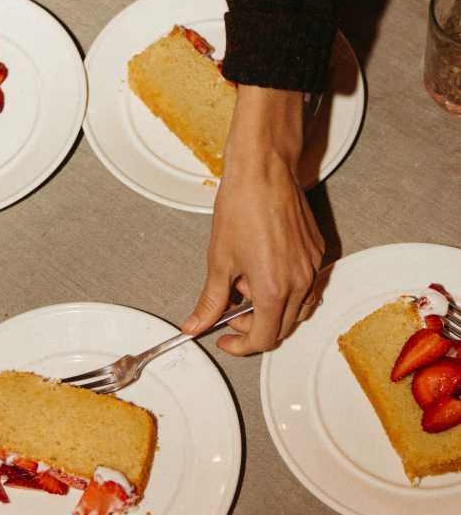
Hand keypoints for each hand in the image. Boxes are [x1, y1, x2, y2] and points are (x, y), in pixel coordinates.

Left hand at [183, 85, 323, 354]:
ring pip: (298, 310)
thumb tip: (195, 325)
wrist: (263, 168)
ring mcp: (313, 267)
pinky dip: (286, 291)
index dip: (240, 346)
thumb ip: (210, 299)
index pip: (263, 339)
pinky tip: (262, 271)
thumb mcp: (219, 259)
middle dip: (254, 328)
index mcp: (274, 289)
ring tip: (245, 286)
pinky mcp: (318, 252)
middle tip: (230, 314)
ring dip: (272, 310)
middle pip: (282, 328)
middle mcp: (300, 282)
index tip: (224, 338)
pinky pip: (307, 286)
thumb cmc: (241, 205)